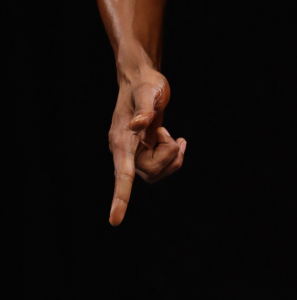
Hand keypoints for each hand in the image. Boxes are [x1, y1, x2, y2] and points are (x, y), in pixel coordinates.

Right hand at [108, 69, 185, 225]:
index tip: (115, 220)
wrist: (142, 78)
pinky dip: (174, 156)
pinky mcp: (143, 151)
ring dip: (172, 159)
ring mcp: (133, 152)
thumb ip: (144, 109)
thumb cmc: (144, 84)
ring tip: (177, 138)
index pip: (122, 173)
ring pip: (155, 173)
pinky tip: (179, 141)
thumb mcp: (148, 92)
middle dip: (167, 158)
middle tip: (173, 135)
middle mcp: (124, 150)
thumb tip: (140, 125)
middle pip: (148, 173)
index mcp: (121, 139)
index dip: (120, 196)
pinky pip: (161, 167)